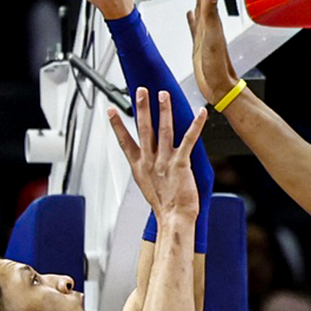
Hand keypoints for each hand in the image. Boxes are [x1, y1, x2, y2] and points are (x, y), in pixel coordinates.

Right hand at [109, 87, 207, 221]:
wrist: (174, 219)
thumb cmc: (164, 205)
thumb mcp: (148, 185)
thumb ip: (147, 169)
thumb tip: (147, 161)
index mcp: (140, 166)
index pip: (125, 141)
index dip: (117, 125)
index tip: (111, 111)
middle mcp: (150, 161)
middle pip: (144, 129)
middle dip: (142, 108)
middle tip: (140, 91)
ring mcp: (164, 161)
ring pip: (163, 130)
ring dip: (163, 110)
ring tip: (163, 95)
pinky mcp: (180, 164)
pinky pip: (188, 140)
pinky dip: (195, 125)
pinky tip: (200, 113)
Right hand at [187, 0, 241, 103]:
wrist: (220, 88)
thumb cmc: (217, 67)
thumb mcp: (213, 38)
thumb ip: (211, 14)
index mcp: (212, 21)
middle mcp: (210, 25)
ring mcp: (204, 34)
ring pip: (200, 8)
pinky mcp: (199, 45)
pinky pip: (194, 27)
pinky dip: (191, 18)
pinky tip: (189, 14)